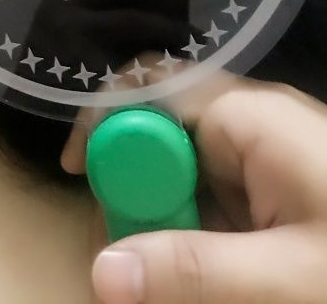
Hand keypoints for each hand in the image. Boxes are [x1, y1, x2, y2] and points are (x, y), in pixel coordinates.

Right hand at [90, 77, 326, 303]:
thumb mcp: (287, 276)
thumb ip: (195, 271)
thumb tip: (100, 270)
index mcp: (247, 115)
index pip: (149, 90)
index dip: (107, 128)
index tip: (80, 180)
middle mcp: (250, 120)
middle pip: (162, 130)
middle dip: (131, 186)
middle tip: (115, 249)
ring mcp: (268, 151)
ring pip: (187, 169)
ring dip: (163, 217)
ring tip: (153, 275)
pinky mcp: (282, 183)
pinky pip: (218, 195)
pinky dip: (198, 231)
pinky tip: (200, 275)